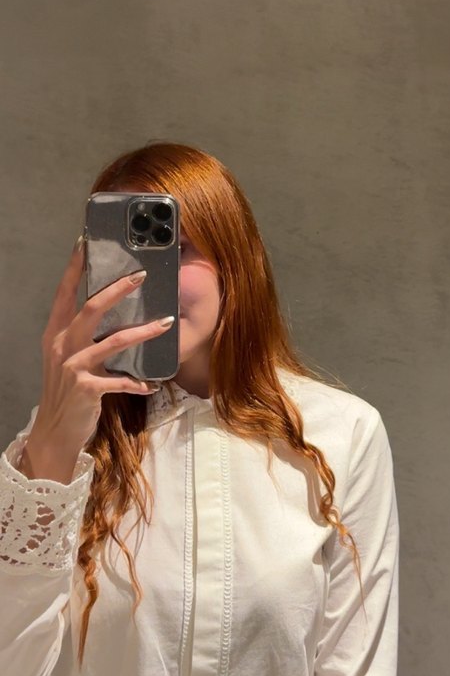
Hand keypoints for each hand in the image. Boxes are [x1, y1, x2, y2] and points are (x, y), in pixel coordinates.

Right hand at [29, 236, 174, 455]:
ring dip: (143, 332)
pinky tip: (153, 385)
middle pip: (91, 308)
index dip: (73, 269)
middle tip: (142, 275)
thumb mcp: (69, 359)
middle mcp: (62, 345)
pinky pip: (120, 381)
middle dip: (118, 290)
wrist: (56, 432)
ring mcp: (73, 367)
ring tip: (167, 323)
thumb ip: (83, 337)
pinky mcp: (87, 389)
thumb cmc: (67, 392)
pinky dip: (140, 383)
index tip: (84, 243)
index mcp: (56, 334)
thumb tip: (109, 311)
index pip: (64, 294)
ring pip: (113, 341)